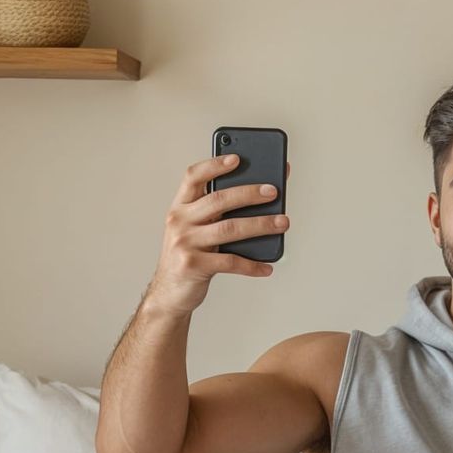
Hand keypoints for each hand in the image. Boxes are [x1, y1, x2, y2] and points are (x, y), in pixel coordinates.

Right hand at [146, 156, 291, 314]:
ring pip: (229, 228)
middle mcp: (179, 221)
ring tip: (282, 222)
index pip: (193, 177)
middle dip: (249, 193)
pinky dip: (252, 265)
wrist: (169, 293)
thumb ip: (216, 213)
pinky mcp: (193, 265)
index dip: (214, 165)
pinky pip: (230, 262)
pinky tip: (267, 266)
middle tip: (273, 192)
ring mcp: (184, 243)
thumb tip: (258, 196)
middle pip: (218, 199)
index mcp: (180, 207)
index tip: (237, 158)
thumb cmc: (190, 256)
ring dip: (261, 224)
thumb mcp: (196, 229)